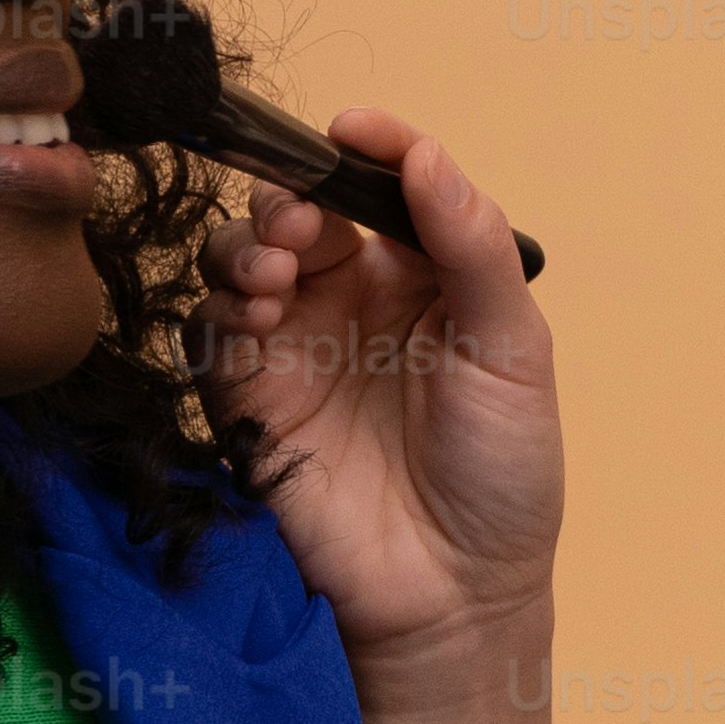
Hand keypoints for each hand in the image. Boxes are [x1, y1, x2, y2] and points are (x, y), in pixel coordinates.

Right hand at [198, 104, 561, 723]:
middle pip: (296, 210)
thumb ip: (472, 248)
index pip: (380, 188)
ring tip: (280, 272)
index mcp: (424, 279)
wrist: (455, 596)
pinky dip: (222, 303)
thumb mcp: (514, 352)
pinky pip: (210, 328)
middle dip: (289, 197)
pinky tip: (259, 312)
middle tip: (302, 224)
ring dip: (249, 245)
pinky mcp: (248, 401)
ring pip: (243, 258)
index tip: (349, 126)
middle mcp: (354, 303)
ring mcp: (296, 349)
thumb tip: (427, 155)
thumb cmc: (503, 479)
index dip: (363, 147)